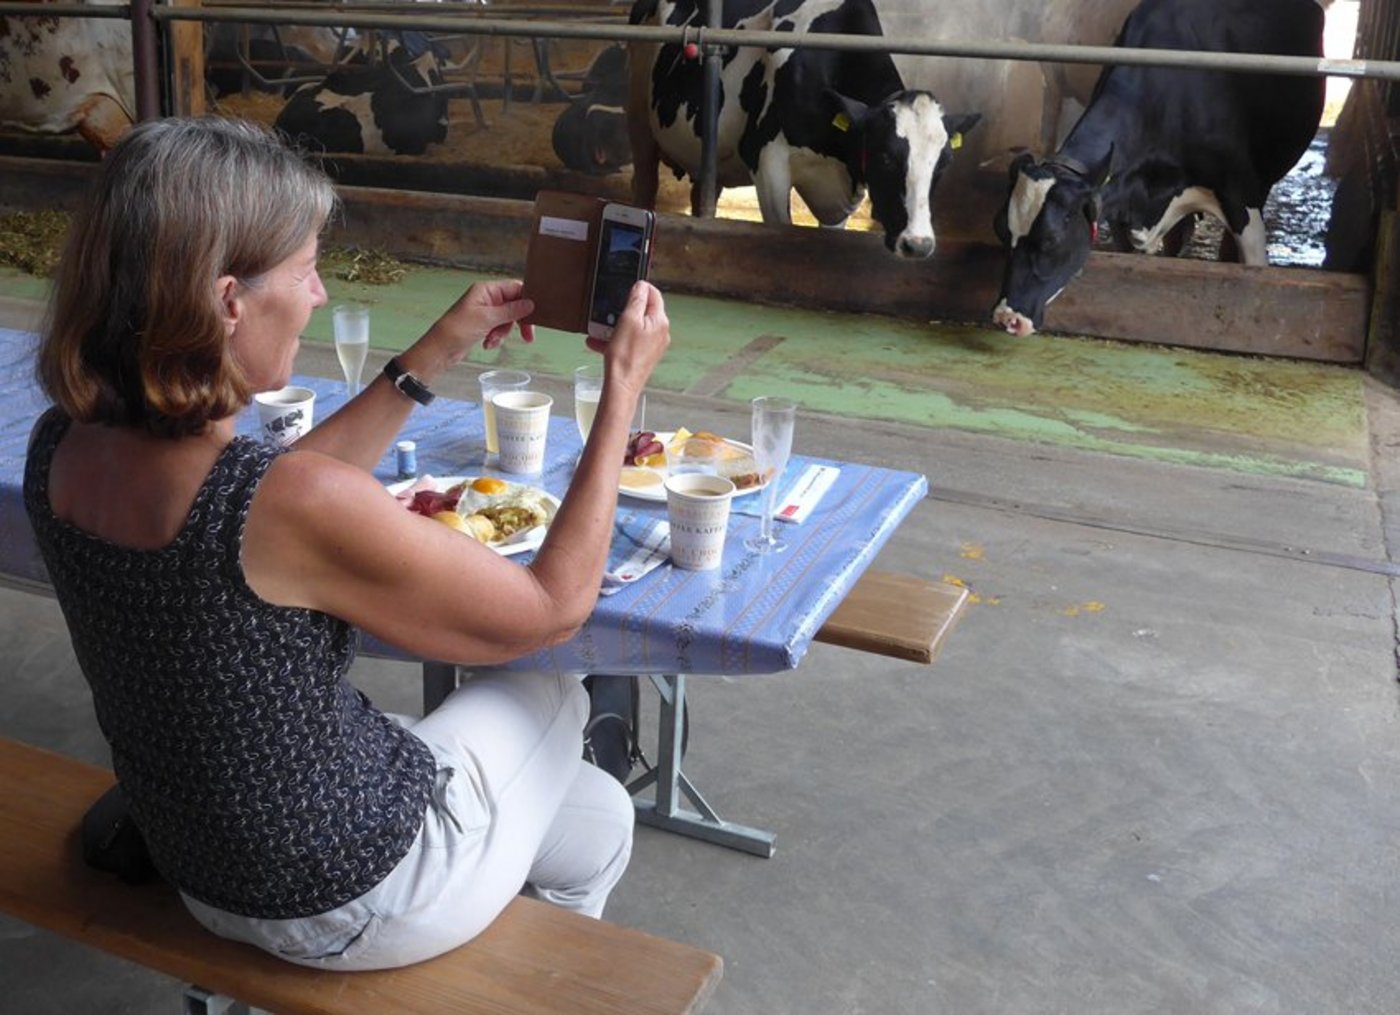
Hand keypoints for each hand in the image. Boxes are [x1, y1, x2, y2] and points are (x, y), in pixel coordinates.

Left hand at [433, 279, 535, 362]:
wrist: (440, 349)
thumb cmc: (456, 330)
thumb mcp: (487, 318)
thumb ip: (511, 311)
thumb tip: (530, 304)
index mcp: (486, 290)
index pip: (514, 288)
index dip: (526, 300)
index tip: (534, 314)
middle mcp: (486, 298)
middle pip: (514, 305)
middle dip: (518, 322)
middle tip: (527, 336)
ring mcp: (485, 312)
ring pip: (508, 320)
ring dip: (503, 332)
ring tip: (493, 340)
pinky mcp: (483, 325)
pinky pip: (499, 329)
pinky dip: (496, 337)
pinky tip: (487, 343)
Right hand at [591, 281, 668, 397]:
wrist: (621, 385)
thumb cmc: (625, 355)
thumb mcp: (628, 320)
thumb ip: (636, 300)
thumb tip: (641, 286)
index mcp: (660, 321)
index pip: (654, 295)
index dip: (641, 288)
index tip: (627, 287)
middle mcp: (660, 333)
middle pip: (643, 311)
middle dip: (623, 310)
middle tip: (609, 311)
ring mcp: (652, 345)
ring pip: (633, 327)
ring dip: (615, 326)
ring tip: (599, 329)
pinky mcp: (643, 355)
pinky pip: (629, 341)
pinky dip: (616, 339)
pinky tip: (599, 343)